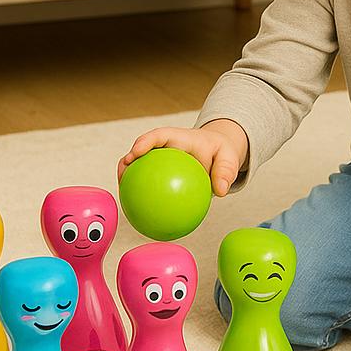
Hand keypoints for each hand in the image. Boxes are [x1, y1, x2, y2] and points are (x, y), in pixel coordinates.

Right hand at [117, 119, 248, 196]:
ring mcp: (161, 161)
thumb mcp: (229, 157)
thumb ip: (226, 171)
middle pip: (141, 151)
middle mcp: (165, 148)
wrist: (219, 153)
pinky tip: (143, 215)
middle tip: (121, 176)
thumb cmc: (221, 152)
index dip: (145, 141)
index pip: (159, 135)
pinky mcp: (161, 174)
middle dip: (127, 161)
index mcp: (179, 138)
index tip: (136, 151)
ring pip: (140, 168)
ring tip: (124, 198)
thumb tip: (220, 191)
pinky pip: (151, 185)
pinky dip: (145, 197)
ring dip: (128, 180)